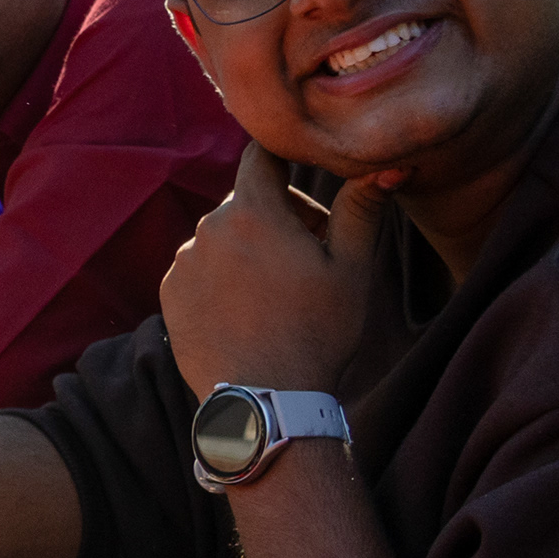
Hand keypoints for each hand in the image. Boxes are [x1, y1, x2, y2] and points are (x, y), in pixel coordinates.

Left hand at [159, 144, 396, 401]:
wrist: (264, 401)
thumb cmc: (317, 333)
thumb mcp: (351, 269)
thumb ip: (362, 210)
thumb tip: (387, 165)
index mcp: (252, 211)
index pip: (262, 156)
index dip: (286, 157)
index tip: (305, 170)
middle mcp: (207, 228)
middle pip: (247, 200)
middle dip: (280, 216)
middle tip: (314, 255)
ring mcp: (183, 262)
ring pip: (223, 236)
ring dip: (250, 248)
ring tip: (281, 292)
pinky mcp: (170, 292)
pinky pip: (201, 268)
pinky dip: (223, 278)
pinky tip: (250, 312)